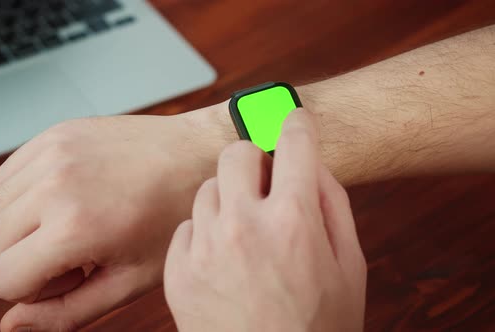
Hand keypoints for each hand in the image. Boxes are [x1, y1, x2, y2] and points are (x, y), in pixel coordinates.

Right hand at [0, 105, 233, 331]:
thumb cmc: (171, 218)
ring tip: (76, 219)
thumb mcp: (128, 280)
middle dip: (26, 258)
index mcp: (73, 228)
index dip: (34, 288)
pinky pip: (8, 176)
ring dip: (24, 224)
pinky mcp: (55, 132)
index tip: (75, 272)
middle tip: (79, 248)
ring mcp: (53, 152)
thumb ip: (66, 311)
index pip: (0, 279)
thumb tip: (11, 324)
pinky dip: (27, 192)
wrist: (197, 156)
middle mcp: (55, 185)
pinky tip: (70, 194)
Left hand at [164, 110, 366, 331]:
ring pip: (207, 187)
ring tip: (245, 227)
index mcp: (294, 222)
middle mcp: (244, 226)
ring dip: (229, 196)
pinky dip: (205, 231)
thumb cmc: (316, 328)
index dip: (296, 123)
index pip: (293, 141)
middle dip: (254, 157)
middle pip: (236, 152)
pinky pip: (187, 225)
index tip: (292, 118)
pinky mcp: (178, 269)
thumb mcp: (349, 268)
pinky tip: (222, 256)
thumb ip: (333, 206)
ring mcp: (205, 247)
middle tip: (264, 176)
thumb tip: (312, 164)